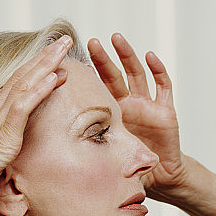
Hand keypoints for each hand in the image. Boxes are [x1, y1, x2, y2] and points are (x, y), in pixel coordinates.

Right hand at [0, 36, 71, 209]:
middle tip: (65, 39)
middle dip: (46, 56)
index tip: (53, 54)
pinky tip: (54, 78)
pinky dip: (40, 90)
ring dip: (47, 64)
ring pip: (26, 83)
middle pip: (24, 75)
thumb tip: (2, 139)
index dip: (37, 66)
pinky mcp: (3, 134)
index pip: (18, 82)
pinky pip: (23, 106)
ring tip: (64, 47)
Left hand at [87, 35, 185, 195]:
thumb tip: (50, 164)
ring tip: (117, 38)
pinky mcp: (165, 111)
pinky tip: (150, 56)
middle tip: (91, 42)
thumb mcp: (105, 158)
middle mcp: (129, 104)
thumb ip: (85, 154)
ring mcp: (147, 105)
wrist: (160, 177)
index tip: (73, 60)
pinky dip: (158, 70)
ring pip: (137, 73)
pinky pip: (163, 87)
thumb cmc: (130, 166)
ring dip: (128, 55)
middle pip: (115, 75)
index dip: (87, 74)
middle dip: (104, 58)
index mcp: (113, 113)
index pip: (98, 88)